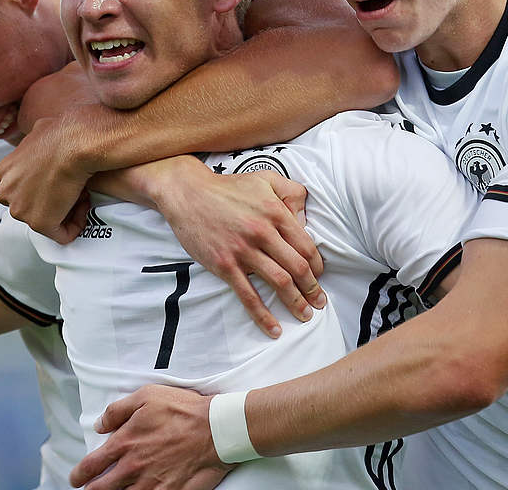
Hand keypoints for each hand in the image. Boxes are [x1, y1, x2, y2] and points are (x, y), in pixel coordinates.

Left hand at [0, 113, 94, 242]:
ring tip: (82, 195)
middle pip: (31, 205)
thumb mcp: (39, 130)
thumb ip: (35, 140)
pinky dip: (75, 224)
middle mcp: (6, 192)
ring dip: (65, 211)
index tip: (63, 178)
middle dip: (53, 200)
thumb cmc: (63, 132)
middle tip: (74, 188)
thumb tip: (42, 132)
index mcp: (4, 171)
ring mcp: (20, 210)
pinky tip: (85, 207)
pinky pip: (61, 234)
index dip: (46, 184)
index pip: (22, 187)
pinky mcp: (40, 224)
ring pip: (46, 219)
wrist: (74, 143)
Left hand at [72, 385, 230, 489]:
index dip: (78, 475)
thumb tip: (99, 425)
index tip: (76, 477)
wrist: (216, 429)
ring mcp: (150, 484)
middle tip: (88, 489)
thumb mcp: (146, 396)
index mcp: (124, 443)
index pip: (90, 466)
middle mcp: (133, 468)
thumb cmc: (183, 410)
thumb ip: (117, 411)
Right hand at [156, 166, 324, 336]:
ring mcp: (243, 251)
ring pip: (279, 282)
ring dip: (296, 303)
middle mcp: (262, 232)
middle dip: (313, 289)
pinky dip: (263, 315)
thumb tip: (307, 217)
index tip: (319, 277)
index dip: (317, 266)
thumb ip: (292, 192)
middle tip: (320, 302)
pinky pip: (248, 295)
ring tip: (304, 315)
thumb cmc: (228, 188)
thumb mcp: (266, 179)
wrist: (187, 193)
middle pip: (297, 267)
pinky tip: (273, 328)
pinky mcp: (224, 265)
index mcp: (275, 213)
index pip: (306, 246)